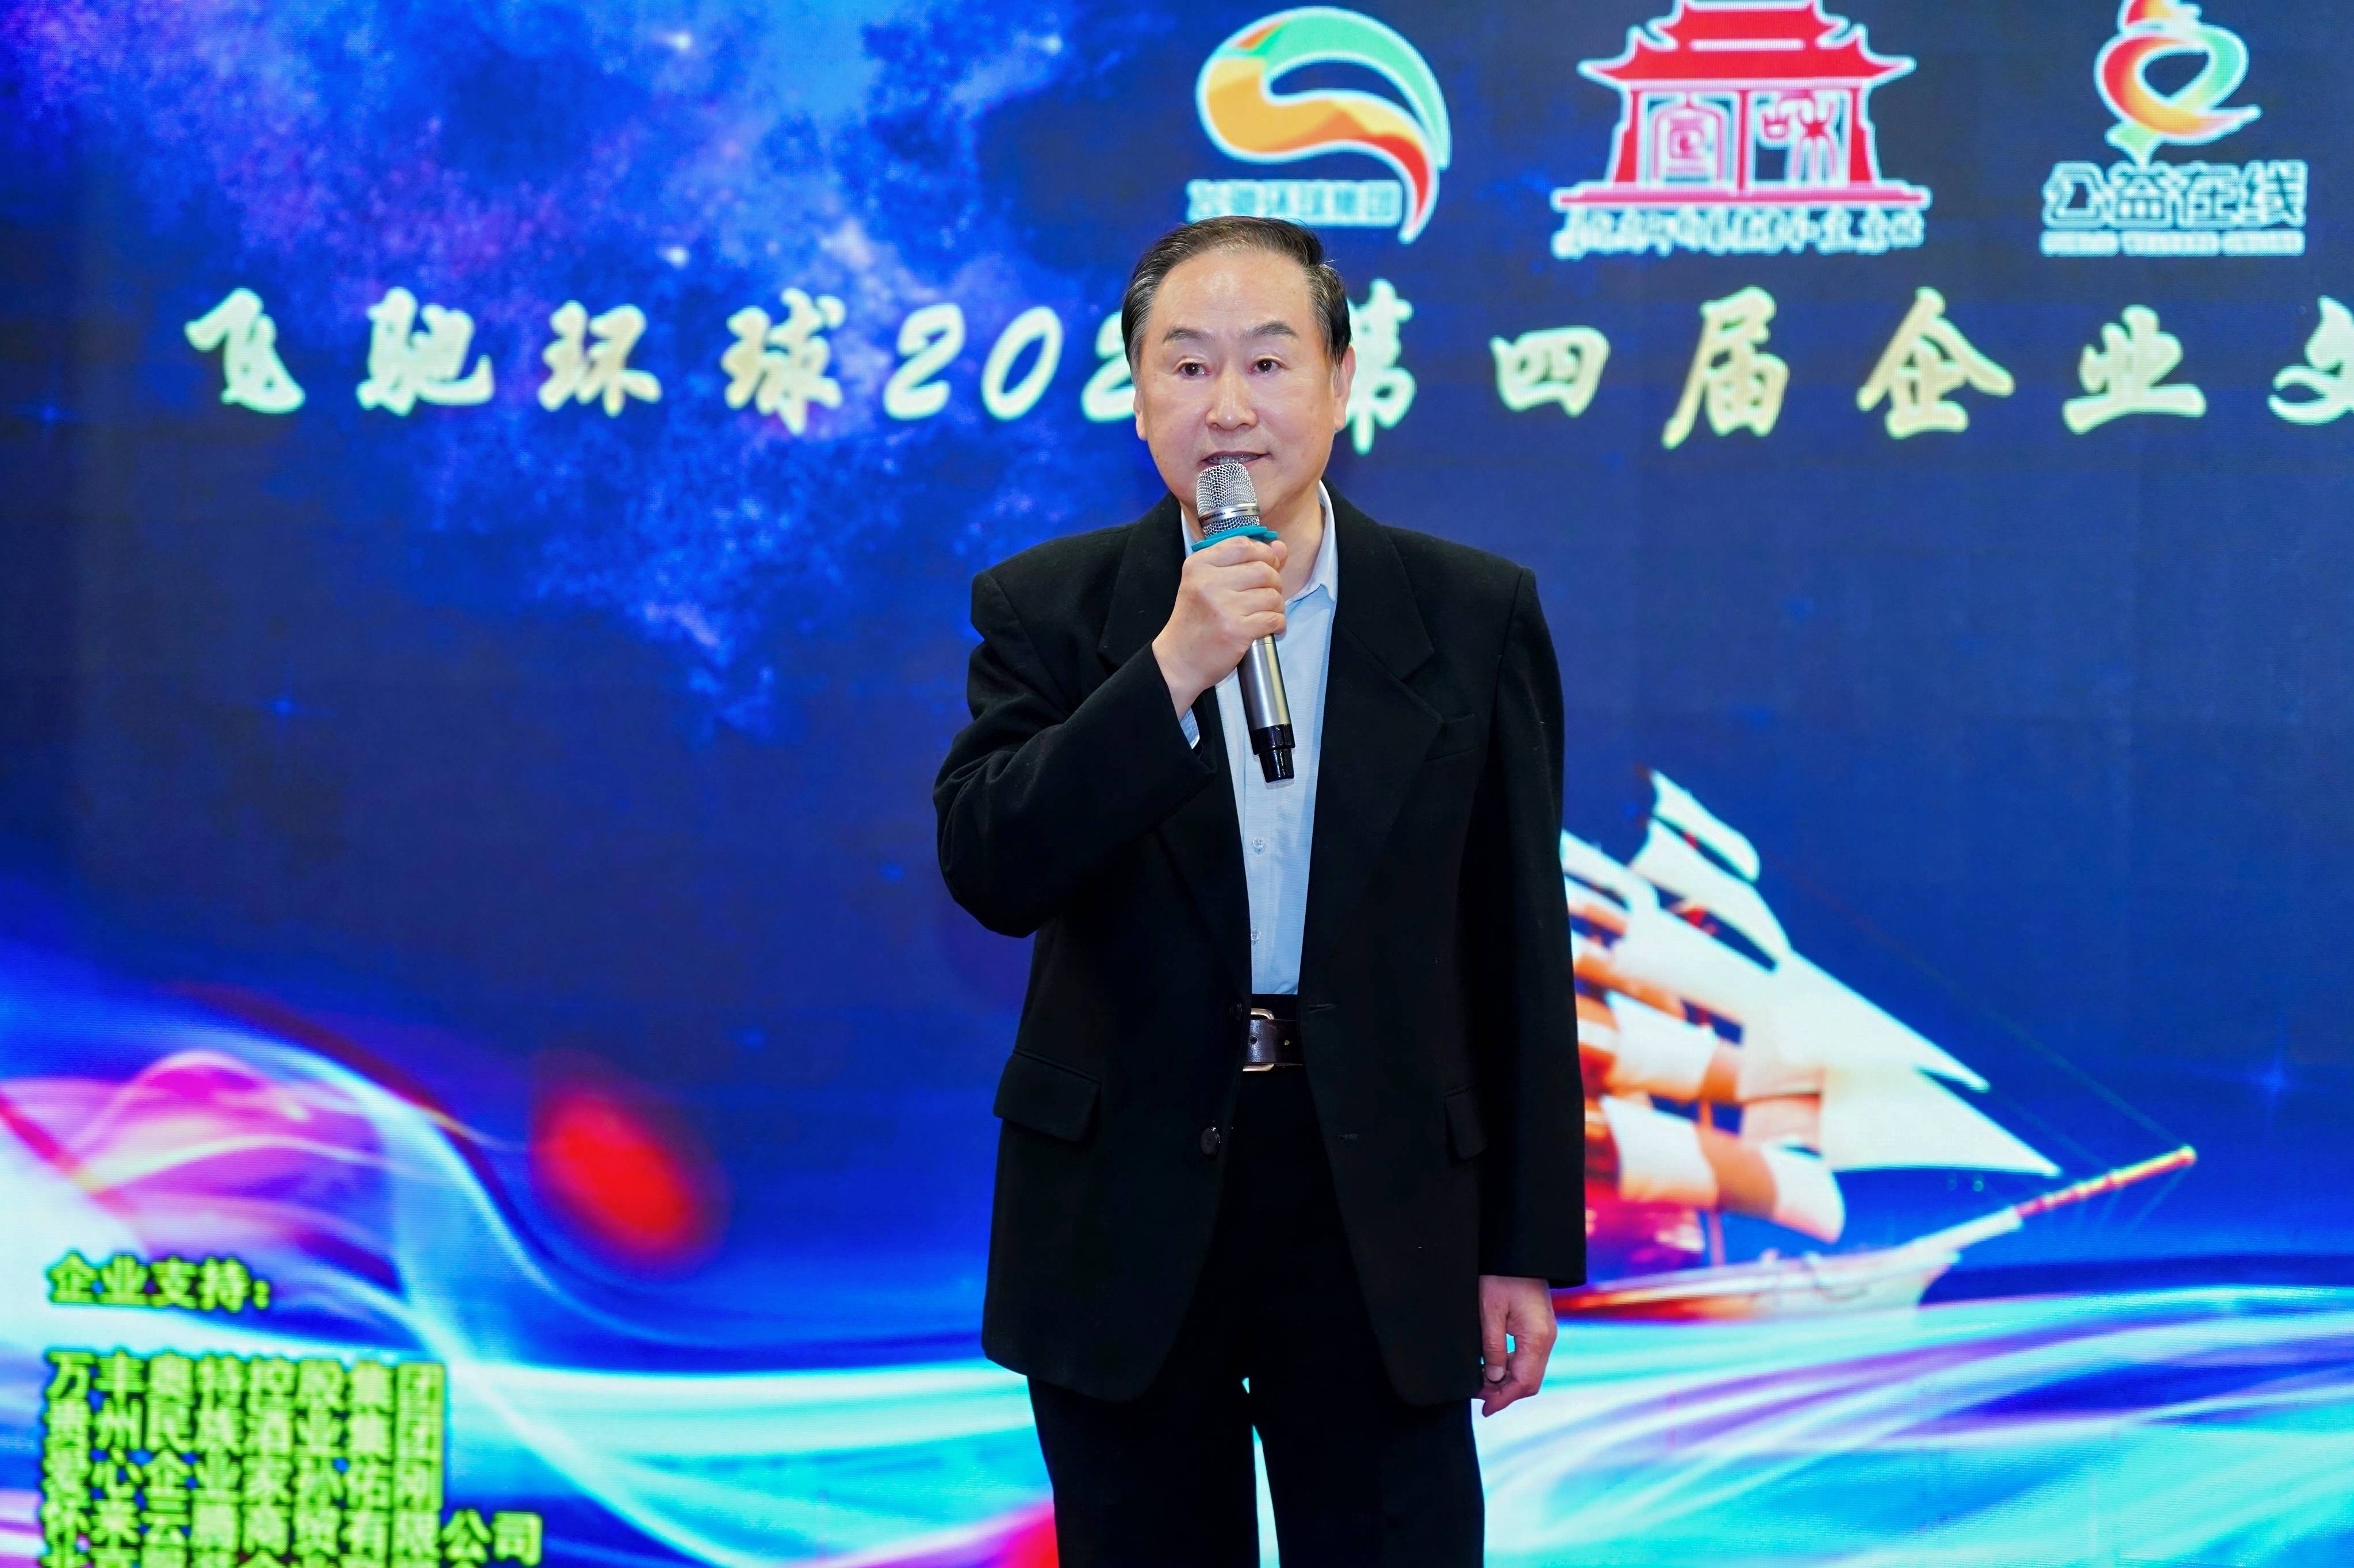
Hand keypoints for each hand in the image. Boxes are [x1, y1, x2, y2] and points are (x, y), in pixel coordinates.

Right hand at [1151, 534, 1287, 714]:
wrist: (1179, 661)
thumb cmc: (1196, 621)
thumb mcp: (1207, 584)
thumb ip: (1243, 562)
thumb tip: (1280, 548)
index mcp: (1199, 565)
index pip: (1244, 545)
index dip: (1263, 554)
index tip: (1265, 567)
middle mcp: (1209, 582)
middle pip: (1263, 569)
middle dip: (1274, 583)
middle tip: (1267, 596)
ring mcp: (1223, 607)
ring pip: (1272, 595)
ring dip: (1277, 606)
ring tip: (1266, 614)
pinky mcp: (1236, 630)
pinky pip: (1274, 618)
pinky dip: (1278, 624)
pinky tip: (1269, 628)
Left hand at [1477, 1274, 1557, 1416]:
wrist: (1519, 1253)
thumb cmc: (1501, 1277)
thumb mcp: (1489, 1311)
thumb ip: (1491, 1347)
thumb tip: (1492, 1378)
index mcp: (1537, 1338)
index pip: (1524, 1383)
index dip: (1503, 1399)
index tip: (1484, 1409)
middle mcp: (1547, 1339)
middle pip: (1529, 1381)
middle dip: (1504, 1393)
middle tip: (1478, 1397)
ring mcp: (1545, 1334)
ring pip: (1529, 1371)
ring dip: (1507, 1381)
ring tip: (1480, 1383)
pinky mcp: (1540, 1329)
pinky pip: (1528, 1358)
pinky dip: (1511, 1367)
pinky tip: (1491, 1366)